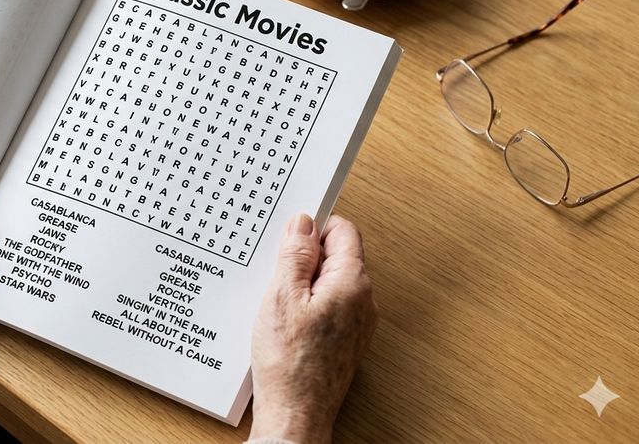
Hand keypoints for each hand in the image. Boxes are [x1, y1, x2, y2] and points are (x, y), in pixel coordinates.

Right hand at [248, 214, 377, 443]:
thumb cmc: (288, 362)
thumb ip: (295, 255)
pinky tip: (284, 320)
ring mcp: (357, 323)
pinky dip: (307, 304)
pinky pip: (328, 306)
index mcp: (352, 283)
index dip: (314, 227)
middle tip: (274, 269)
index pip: (343, 231)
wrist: (295, 415)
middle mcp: (363, 301)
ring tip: (275, 300)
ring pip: (330, 282)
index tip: (288, 233)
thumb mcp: (282, 297)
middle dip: (305, 256)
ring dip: (304, 282)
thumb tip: (304, 224)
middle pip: (337, 256)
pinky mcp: (345, 340)